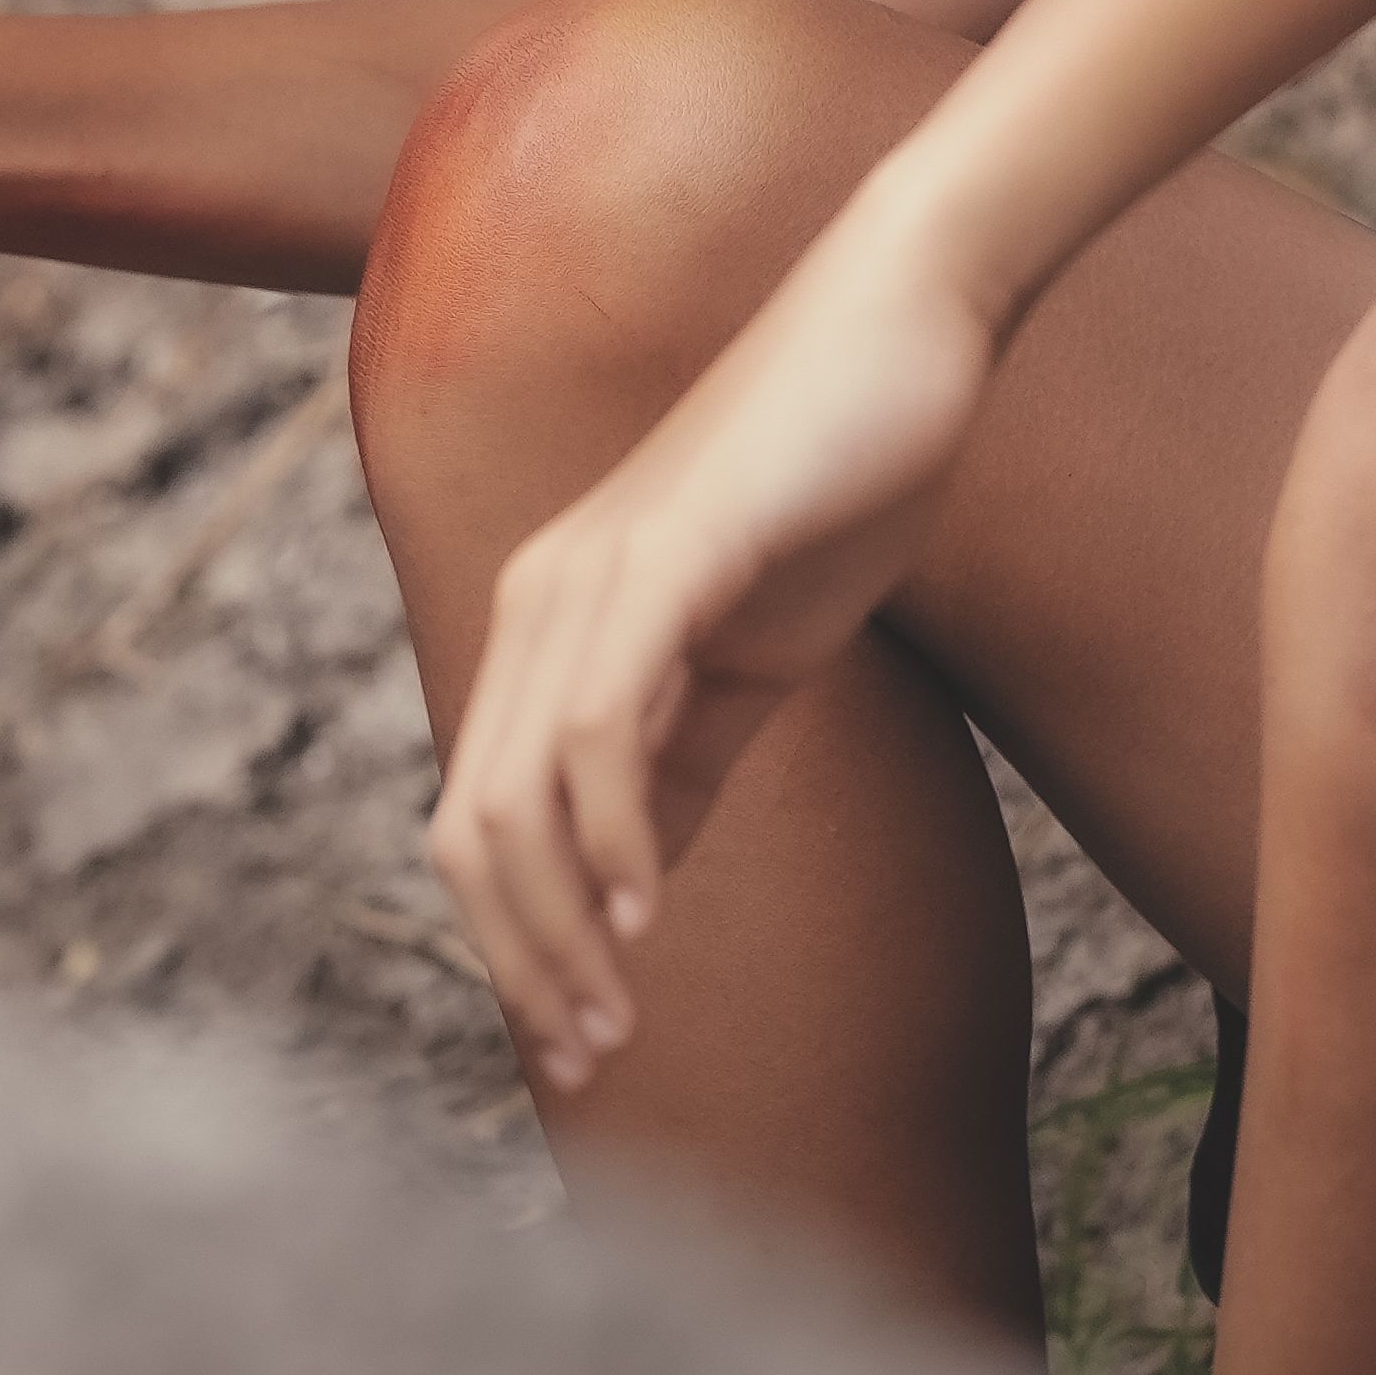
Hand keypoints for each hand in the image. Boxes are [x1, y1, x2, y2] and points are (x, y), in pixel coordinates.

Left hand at [429, 233, 1002, 1092]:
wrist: (906, 323)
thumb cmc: (837, 476)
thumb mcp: (750, 651)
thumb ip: (685, 751)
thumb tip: (636, 880)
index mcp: (551, 616)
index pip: (482, 815)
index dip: (515, 944)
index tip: (581, 1041)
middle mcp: (543, 594)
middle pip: (470, 825)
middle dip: (522, 961)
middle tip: (595, 1051)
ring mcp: (595, 570)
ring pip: (514, 792)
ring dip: (559, 927)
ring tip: (620, 1011)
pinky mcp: (670, 554)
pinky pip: (599, 724)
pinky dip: (615, 836)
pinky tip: (653, 907)